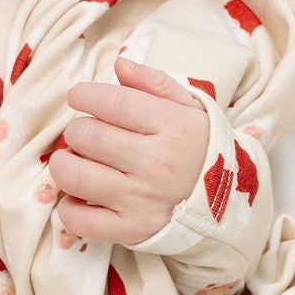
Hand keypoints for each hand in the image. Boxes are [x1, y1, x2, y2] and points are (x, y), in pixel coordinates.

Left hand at [50, 50, 210, 244]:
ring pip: (75, 176)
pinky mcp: (131, 230)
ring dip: (65, 164)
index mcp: (172, 126)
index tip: (79, 97)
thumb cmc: (202, 150)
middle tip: (85, 134)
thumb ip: (154, 83)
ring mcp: (141, 200)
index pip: (111, 102)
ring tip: (76, 161)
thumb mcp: (190, 108)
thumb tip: (119, 65)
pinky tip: (81, 196)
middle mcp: (155, 163)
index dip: (84, 95)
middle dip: (76, 130)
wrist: (229, 205)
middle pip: (87, 136)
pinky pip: (80, 220)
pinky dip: (69, 208)